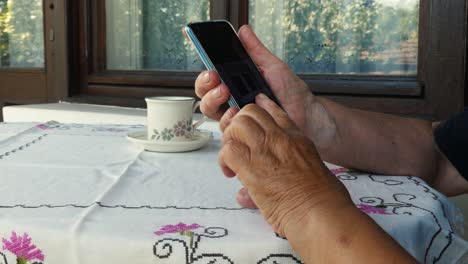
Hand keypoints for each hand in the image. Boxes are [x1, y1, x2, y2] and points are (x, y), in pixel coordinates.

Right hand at [193, 25, 316, 133]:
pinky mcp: (240, 131)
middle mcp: (231, 99)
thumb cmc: (291, 91)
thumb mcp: (272, 66)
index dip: (203, 68)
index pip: (211, 76)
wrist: (305, 113)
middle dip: (204, 84)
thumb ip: (255, 51)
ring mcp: (235, 115)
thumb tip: (243, 31)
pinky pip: (224, 127)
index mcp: (236, 82)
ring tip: (226, 92)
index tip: (206, 60)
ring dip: (213, 99)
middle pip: (204, 93)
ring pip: (209, 110)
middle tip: (215, 77)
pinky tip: (237, 112)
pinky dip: (228, 118)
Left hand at [218, 93, 351, 236]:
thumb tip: (278, 171)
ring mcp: (265, 151)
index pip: (273, 111)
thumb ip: (291, 167)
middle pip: (250, 112)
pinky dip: (223, 161)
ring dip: (229, 140)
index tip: (249, 117)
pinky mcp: (252, 169)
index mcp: (297, 138)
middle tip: (237, 144)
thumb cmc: (321, 199)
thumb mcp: (314, 170)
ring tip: (232, 159)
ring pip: (236, 126)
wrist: (320, 213)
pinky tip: (230, 173)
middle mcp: (280, 139)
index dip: (258, 111)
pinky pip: (228, 151)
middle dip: (238, 125)